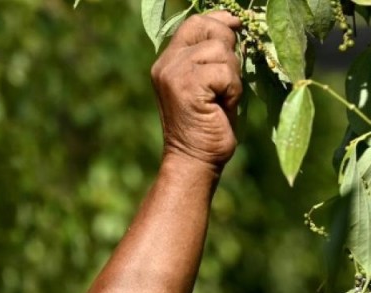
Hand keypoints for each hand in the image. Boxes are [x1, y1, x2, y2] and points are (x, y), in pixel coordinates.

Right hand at [151, 11, 241, 168]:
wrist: (194, 159)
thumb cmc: (208, 124)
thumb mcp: (210, 82)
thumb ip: (214, 54)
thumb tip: (234, 24)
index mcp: (168, 61)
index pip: (195, 22)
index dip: (220, 22)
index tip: (237, 32)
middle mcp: (166, 63)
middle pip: (210, 28)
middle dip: (229, 50)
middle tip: (224, 82)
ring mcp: (174, 73)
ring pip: (221, 49)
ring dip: (232, 75)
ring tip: (221, 98)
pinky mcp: (186, 85)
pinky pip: (225, 71)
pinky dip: (232, 89)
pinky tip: (221, 106)